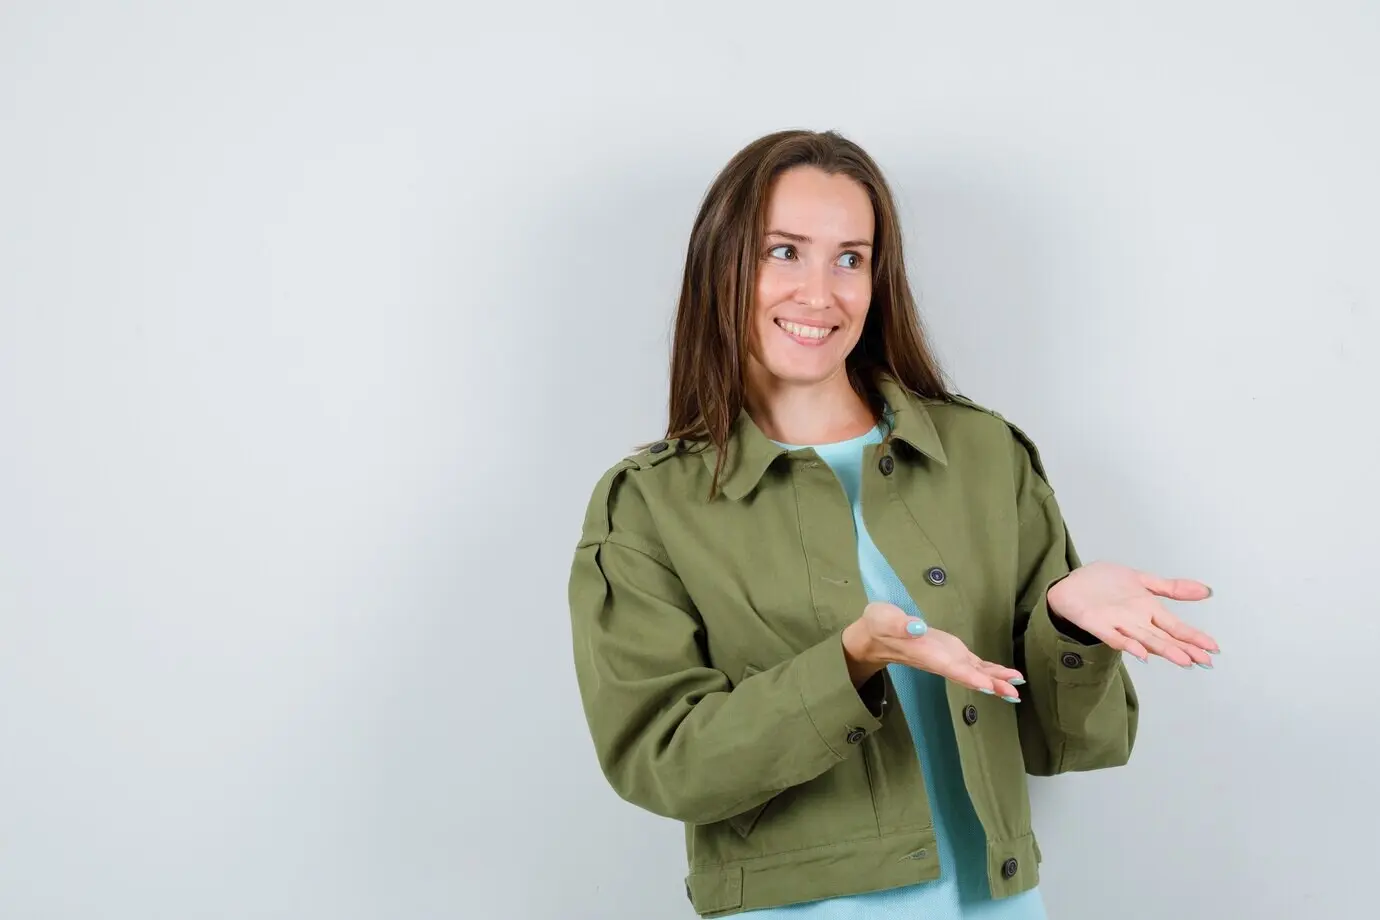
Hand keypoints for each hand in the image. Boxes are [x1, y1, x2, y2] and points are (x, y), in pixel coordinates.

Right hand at [843, 601, 1025, 700]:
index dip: (970, 677)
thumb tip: (916, 626)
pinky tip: (1009, 676)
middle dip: (991, 685)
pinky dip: (993, 671)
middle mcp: (941, 661)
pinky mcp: (953, 653)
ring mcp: (948, 658)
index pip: (950, 668)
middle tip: (1014, 694)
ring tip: (1018, 684)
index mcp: (926, 653)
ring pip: (976, 673)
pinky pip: (976, 665)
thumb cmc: (880, 625)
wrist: (877, 635)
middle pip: (969, 676)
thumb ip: (898, 624)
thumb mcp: (884, 619)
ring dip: (997, 680)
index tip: (988, 686)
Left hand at [1046, 561, 1219, 666]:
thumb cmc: (1105, 584)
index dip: (1194, 638)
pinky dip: (1127, 643)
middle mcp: (1136, 621)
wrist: (1071, 583)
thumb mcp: (1142, 581)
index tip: (1214, 649)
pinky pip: (1113, 636)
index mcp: (1148, 611)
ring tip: (1182, 660)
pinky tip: (1140, 652)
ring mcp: (1117, 624)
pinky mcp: (1096, 623)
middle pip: (1164, 638)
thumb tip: (1207, 591)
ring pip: (1144, 639)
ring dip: (1162, 650)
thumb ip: (1173, 588)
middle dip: (1184, 649)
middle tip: (1204, 661)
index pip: (1176, 627)